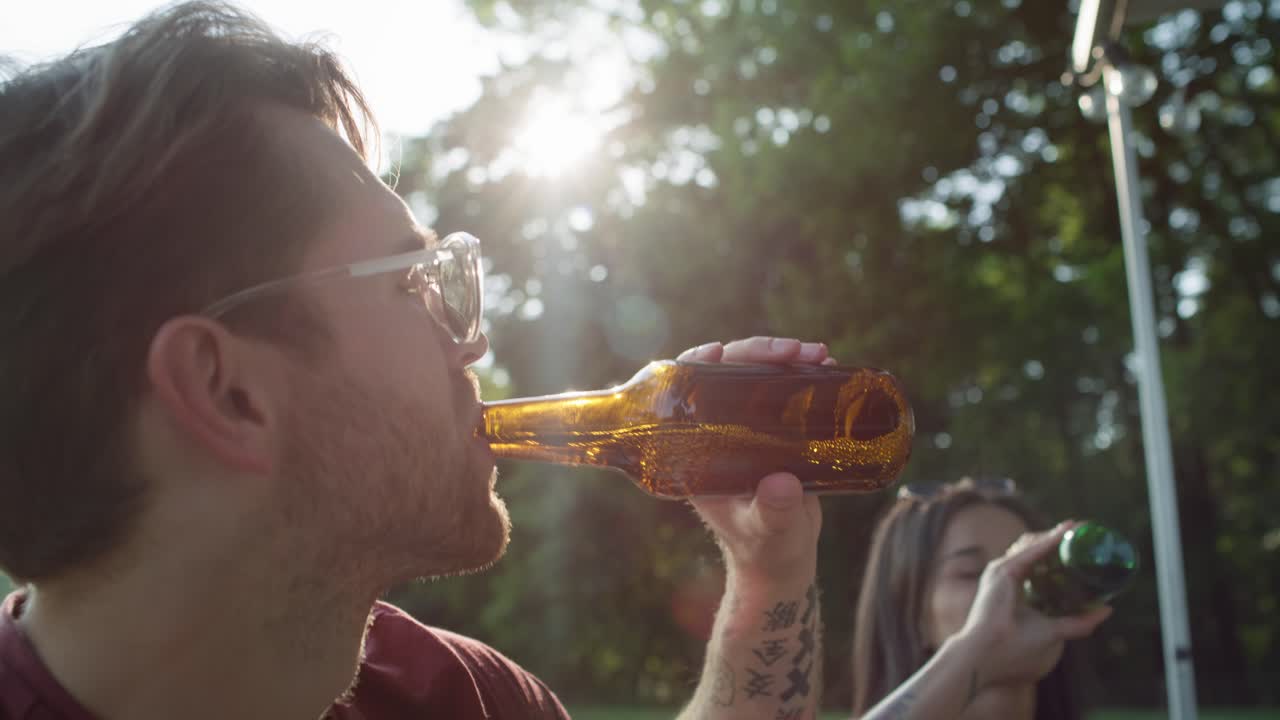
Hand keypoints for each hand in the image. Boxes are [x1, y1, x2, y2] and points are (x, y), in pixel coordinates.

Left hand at [677, 337, 829, 590]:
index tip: (718, 352)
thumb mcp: (767, 530)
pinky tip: (826, 365)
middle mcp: (718, 431)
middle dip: (758, 353)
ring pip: (758, 376)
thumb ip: (773, 512)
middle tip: (794, 352)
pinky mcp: (777, 430)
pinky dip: (804, 374)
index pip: (685, 393)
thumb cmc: (764, 548)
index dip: (696, 365)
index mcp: (697, 449)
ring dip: (786, 358)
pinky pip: (785, 391)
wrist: (784, 559)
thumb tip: (781, 484)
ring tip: (819, 355)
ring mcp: (748, 428)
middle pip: (727, 374)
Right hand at [956, 521, 1112, 686]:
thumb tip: (1107, 610)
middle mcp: (1005, 575)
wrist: (988, 655)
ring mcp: (1002, 571)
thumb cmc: (1013, 647)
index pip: (1036, 561)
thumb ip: (1078, 622)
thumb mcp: (1054, 631)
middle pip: (1033, 548)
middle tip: (1082, 531)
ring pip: (1031, 545)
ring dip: (1055, 535)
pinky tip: (1066, 532)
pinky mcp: (1003, 571)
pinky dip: (1049, 541)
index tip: (1078, 544)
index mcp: (1013, 587)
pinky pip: (1031, 551)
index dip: (1056, 550)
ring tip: (1077, 527)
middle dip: (1057, 538)